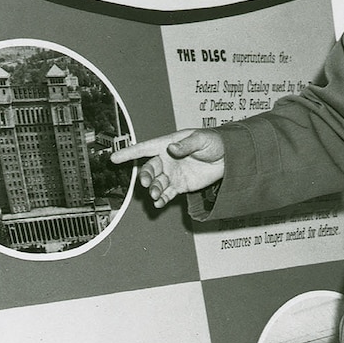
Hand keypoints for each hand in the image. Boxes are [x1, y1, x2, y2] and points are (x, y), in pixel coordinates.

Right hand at [110, 129, 225, 208]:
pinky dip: (162, 199)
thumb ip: (186, 145)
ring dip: (154, 189)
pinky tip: (159, 203)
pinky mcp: (180, 185)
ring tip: (156, 195)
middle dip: (145, 176)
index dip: (129, 153)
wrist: (229, 157)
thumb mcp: (201, 139)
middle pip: (149, 169)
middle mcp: (167, 160)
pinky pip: (167, 193)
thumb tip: (171, 149)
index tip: (114, 157)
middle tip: (146, 183)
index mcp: (168, 144)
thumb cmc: (215, 142)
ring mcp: (172, 173)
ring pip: (156, 183)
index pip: (145, 148)